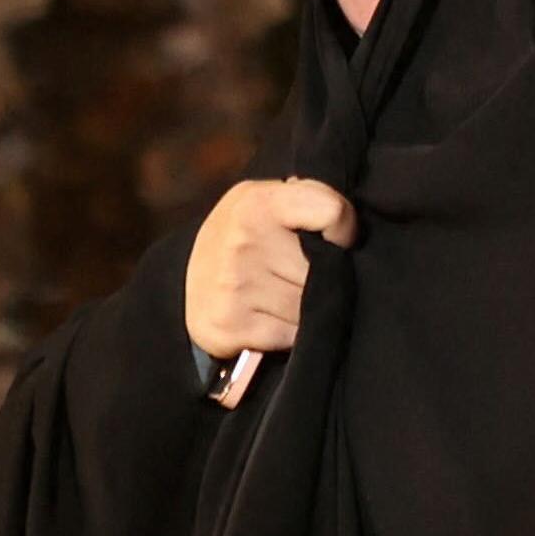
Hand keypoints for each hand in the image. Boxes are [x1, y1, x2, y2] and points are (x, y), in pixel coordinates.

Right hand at [184, 177, 358, 399]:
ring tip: (286, 294)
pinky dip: (289, 333)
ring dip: (308, 308)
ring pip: (309, 307)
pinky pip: (291, 336)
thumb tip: (349, 229)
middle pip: (324, 271)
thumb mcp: (266, 199)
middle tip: (303, 272)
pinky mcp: (231, 326)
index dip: (344, 229)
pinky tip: (271, 318)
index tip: (336, 239)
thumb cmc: (243, 235)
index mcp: (258, 202)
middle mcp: (244, 242)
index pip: (331, 211)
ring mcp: (235, 286)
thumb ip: (307, 200)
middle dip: (324, 277)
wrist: (185, 280)